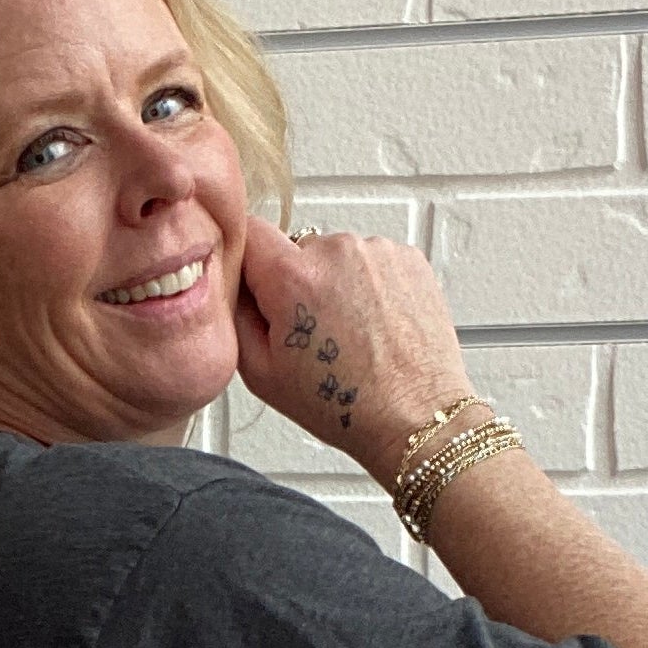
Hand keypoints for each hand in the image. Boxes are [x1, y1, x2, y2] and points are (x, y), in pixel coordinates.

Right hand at [232, 217, 476, 489]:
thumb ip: (236, 316)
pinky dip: (368, 286)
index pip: (249, 232)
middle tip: (312, 334)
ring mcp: (376, 250)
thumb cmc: (345, 406)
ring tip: (349, 335)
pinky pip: (370, 261)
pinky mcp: (407, 256)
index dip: (248, 262)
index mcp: (293, 278)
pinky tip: (373, 326)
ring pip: (335, 257)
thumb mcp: (261, 374)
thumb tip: (233, 284)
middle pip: (296, 249)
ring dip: (335, 285)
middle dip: (296, 284)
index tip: (257, 288)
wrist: (414, 416)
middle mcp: (336, 252)